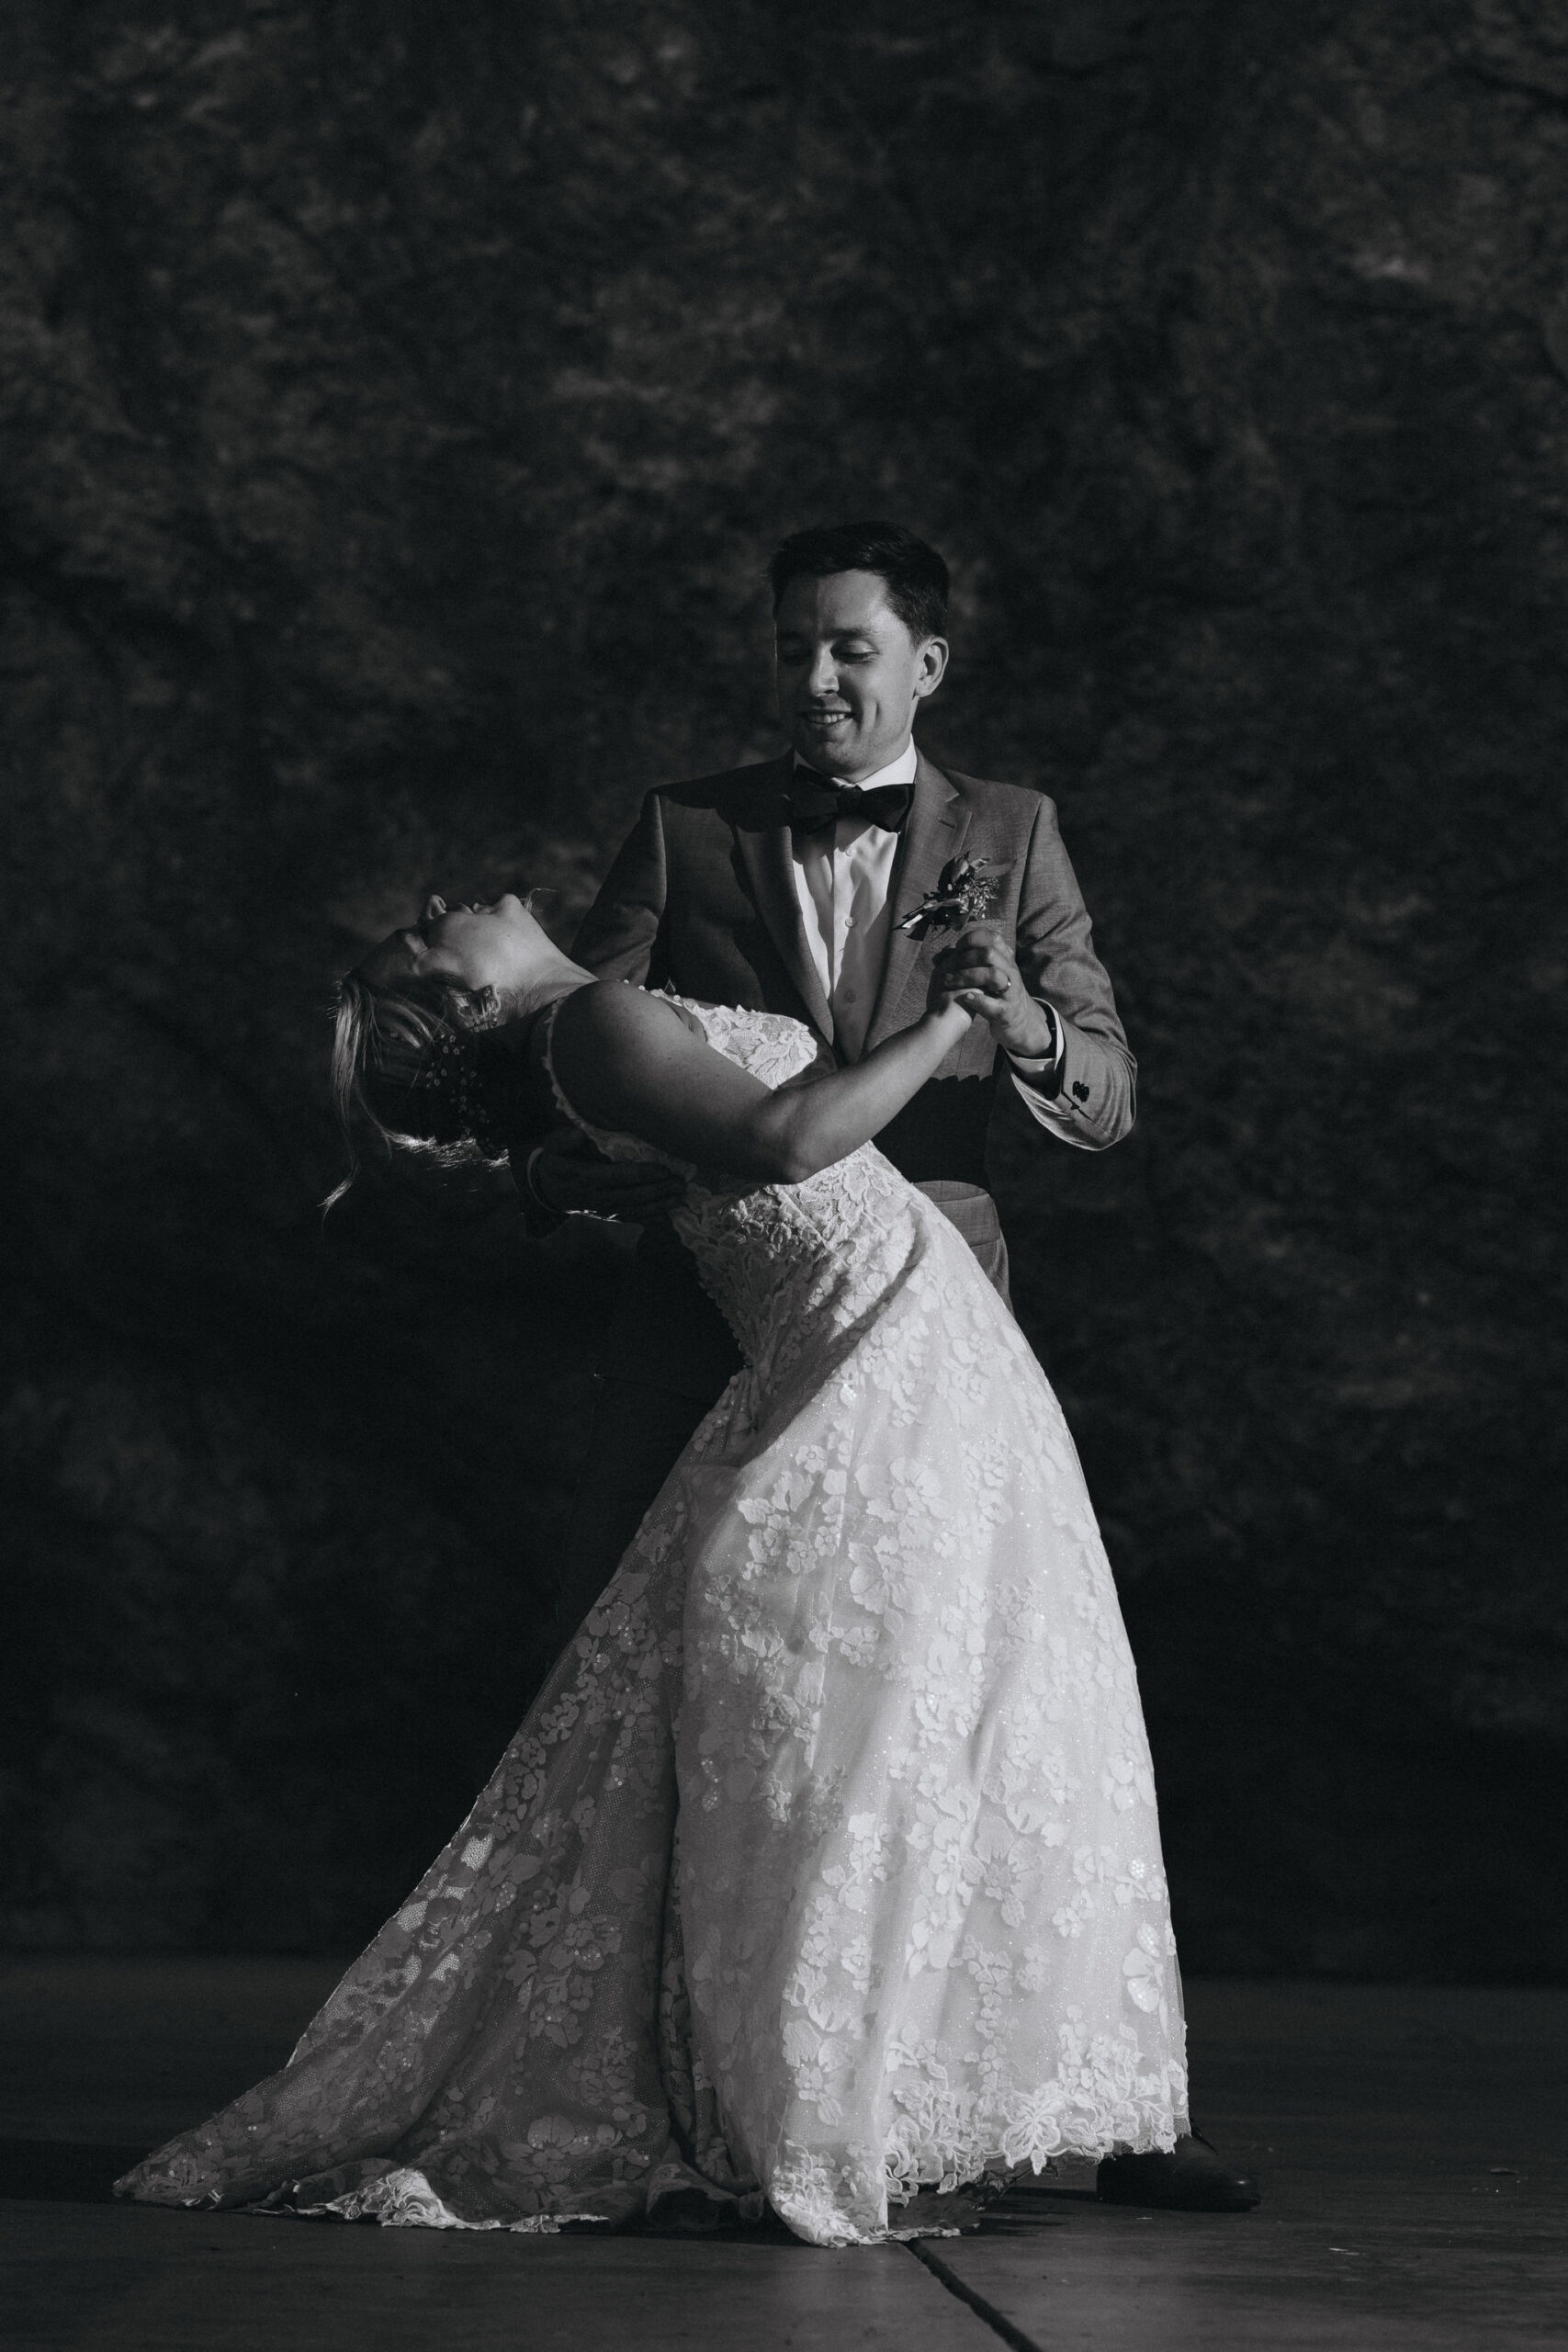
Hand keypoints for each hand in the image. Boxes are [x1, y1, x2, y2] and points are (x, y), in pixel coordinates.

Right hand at [530, 1127, 686, 1221]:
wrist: (550, 1190)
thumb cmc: (557, 1161)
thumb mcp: (553, 1146)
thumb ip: (565, 1140)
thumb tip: (580, 1135)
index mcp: (584, 1178)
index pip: (615, 1177)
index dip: (639, 1174)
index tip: (661, 1170)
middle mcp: (596, 1198)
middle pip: (630, 1196)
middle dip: (657, 1191)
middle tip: (680, 1183)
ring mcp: (604, 1210)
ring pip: (634, 1210)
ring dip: (659, 1205)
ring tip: (680, 1197)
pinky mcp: (609, 1216)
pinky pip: (632, 1219)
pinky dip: (651, 1219)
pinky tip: (669, 1215)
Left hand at [930, 925, 1055, 1058]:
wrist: (1019, 1021)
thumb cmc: (996, 993)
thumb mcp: (987, 973)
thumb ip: (969, 961)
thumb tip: (942, 954)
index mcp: (1006, 959)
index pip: (993, 938)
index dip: (972, 939)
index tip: (956, 948)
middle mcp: (1010, 971)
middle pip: (989, 953)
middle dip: (964, 958)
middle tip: (946, 967)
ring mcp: (1011, 991)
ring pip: (993, 975)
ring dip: (968, 976)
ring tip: (949, 982)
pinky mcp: (1007, 1011)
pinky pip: (995, 1004)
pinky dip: (979, 1000)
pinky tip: (965, 998)